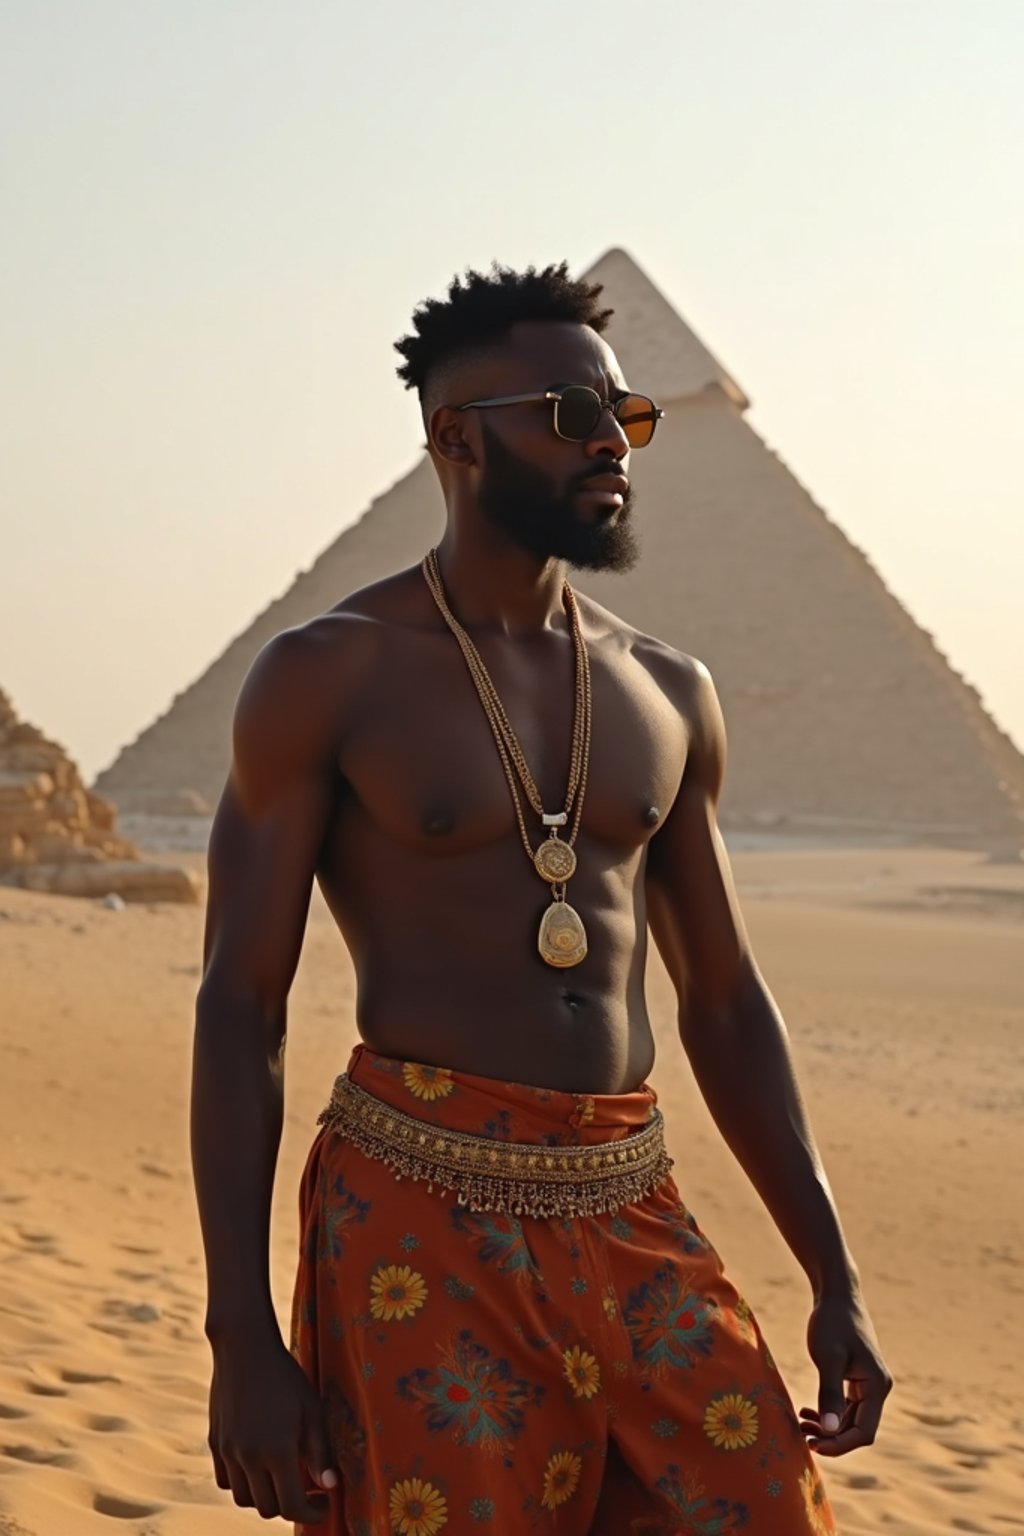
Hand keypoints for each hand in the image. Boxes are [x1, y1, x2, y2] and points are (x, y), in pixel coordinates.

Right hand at [208, 1332, 337, 1522]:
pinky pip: (226, 1481)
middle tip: (307, 1490)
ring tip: (282, 1477)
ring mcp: (228, 1452)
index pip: (293, 1506)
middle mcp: (249, 1457)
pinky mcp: (214, 1443)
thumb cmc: (286, 1377)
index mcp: (277, 1451)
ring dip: (265, 1497)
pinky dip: (242, 1483)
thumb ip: (320, 1452)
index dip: (311, 1513)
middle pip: (267, 1509)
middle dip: (290, 1506)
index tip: (324, 1505)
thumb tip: (330, 1486)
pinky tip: (258, 1464)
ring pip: (245, 1499)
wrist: (245, 1348)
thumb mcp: (312, 1410)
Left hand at [799, 1293, 892, 1456]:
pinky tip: (808, 1411)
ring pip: (851, 1420)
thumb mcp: (828, 1358)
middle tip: (802, 1436)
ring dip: (829, 1427)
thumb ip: (830, 1394)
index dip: (840, 1444)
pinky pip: (846, 1407)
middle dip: (831, 1437)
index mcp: (877, 1387)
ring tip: (801, 1425)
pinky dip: (829, 1413)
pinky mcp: (857, 1379)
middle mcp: (878, 1389)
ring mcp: (869, 1384)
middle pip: (858, 1429)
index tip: (814, 1446)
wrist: (836, 1295)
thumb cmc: (831, 1323)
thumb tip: (829, 1431)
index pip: (863, 1432)